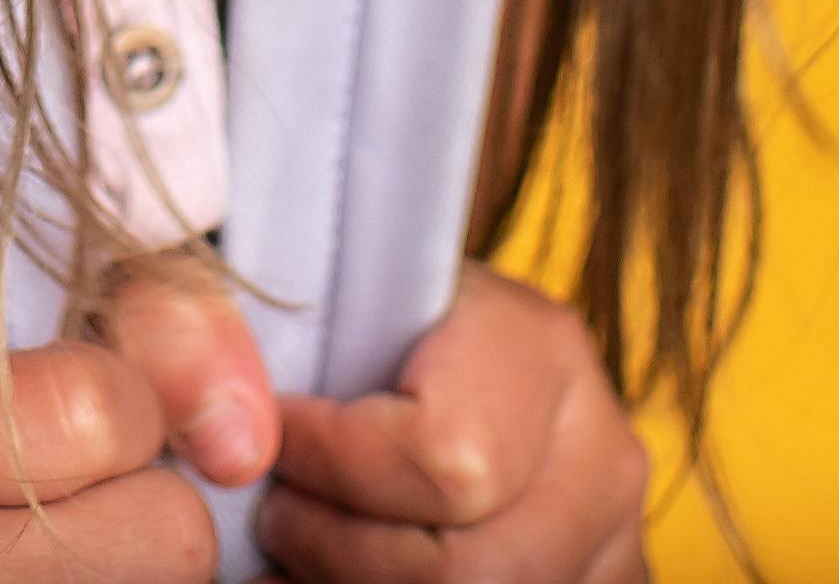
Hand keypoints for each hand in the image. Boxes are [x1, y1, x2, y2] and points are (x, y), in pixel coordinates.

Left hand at [250, 268, 645, 583]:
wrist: (427, 346)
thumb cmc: (348, 315)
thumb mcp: (292, 284)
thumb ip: (225, 327)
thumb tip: (230, 431)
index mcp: (536, 345)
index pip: (445, 457)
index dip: (331, 463)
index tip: (272, 438)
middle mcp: (599, 451)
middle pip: (467, 571)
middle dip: (338, 554)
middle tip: (277, 517)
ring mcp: (613, 537)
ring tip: (302, 556)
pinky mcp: (605, 582)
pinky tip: (342, 583)